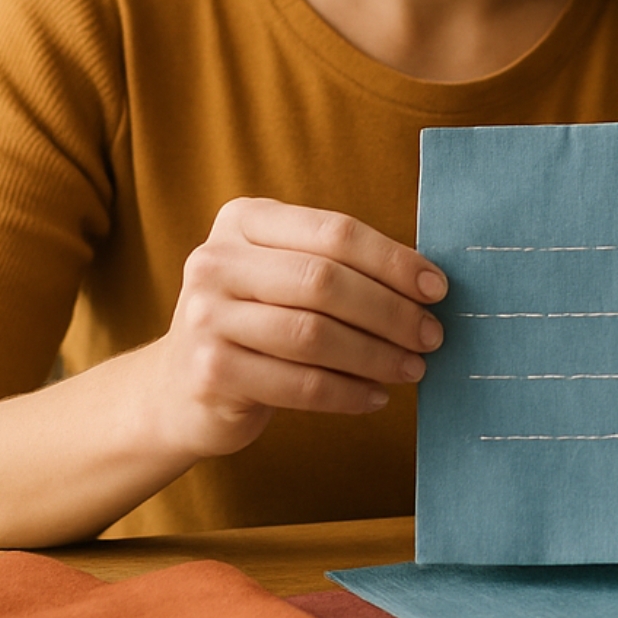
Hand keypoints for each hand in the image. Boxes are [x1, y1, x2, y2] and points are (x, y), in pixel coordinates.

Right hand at [144, 198, 446, 459]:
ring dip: (376, 355)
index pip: (334, 232)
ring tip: (412, 368)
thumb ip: (339, 266)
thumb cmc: (257, 322)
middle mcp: (216, 261)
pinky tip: (376, 396)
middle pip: (325, 281)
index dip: (393, 261)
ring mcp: (205, 316)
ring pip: (314, 335)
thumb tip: (428, 284)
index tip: (437, 289)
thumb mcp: (283, 275)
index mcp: (244, 220)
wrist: (179, 387)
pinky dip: (348, 392)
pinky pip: (299, 384)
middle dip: (390, 312)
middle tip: (431, 335)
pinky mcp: (210, 372)